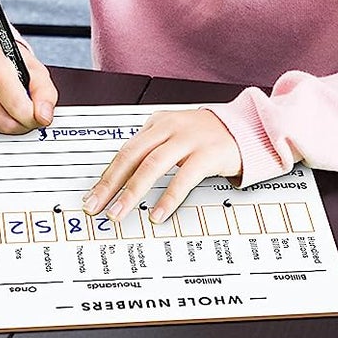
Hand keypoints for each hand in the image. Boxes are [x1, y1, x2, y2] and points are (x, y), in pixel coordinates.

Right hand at [0, 39, 57, 133]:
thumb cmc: (7, 60)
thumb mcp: (33, 68)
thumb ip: (44, 92)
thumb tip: (44, 116)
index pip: (17, 106)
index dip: (34, 116)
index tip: (39, 114)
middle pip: (7, 124)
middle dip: (24, 123)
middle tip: (29, 111)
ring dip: (11, 124)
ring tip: (13, 106)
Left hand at [83, 108, 241, 222]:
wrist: (245, 128)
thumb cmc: (206, 137)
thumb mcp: (174, 137)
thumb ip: (152, 152)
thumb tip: (124, 181)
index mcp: (156, 124)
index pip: (125, 151)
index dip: (107, 175)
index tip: (93, 195)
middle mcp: (168, 128)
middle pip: (131, 156)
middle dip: (110, 183)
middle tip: (96, 206)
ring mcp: (188, 140)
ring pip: (152, 165)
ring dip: (132, 191)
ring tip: (119, 212)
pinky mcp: (207, 154)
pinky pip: (183, 178)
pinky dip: (167, 197)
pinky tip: (157, 213)